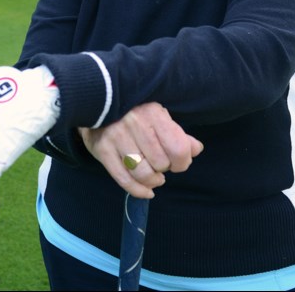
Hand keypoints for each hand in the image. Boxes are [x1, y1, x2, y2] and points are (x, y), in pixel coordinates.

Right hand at [79, 102, 202, 198]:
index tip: (179, 162)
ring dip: (153, 181)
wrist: (98, 102)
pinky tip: (146, 191)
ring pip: (142, 174)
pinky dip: (138, 190)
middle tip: (160, 163)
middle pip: (160, 163)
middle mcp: (134, 123)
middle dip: (165, 168)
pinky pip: (123, 179)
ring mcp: (116, 137)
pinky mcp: (102, 149)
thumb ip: (178, 134)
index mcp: (153, 113)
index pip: (178, 148)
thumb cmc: (135, 112)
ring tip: (154, 177)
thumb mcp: (159, 116)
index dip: (183, 162)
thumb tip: (196, 150)